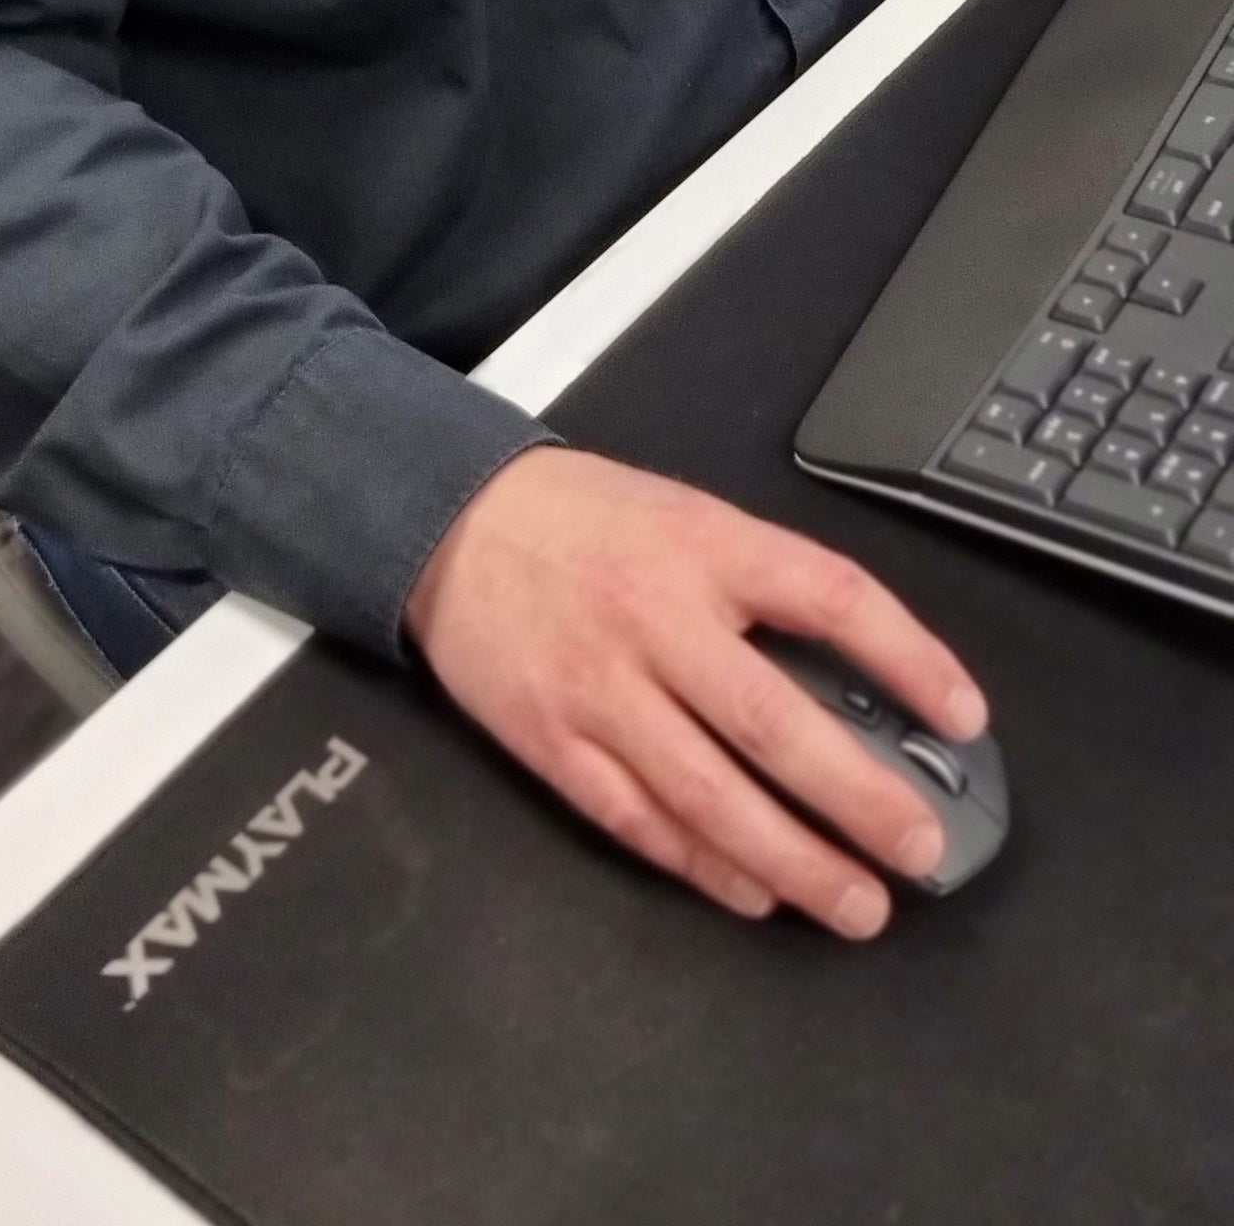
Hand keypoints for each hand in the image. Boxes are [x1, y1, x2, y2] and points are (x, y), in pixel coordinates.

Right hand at [404, 446, 986, 937]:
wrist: (454, 522)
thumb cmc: (587, 521)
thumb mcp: (687, 518)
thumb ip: (762, 586)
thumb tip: (861, 678)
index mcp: (705, 546)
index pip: (830, 596)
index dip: (910, 657)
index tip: (968, 716)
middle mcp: (656, 618)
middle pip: (775, 721)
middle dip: (859, 797)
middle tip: (921, 849)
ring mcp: (601, 688)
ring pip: (711, 794)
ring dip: (794, 861)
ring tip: (858, 904)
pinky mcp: (554, 744)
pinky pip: (640, 820)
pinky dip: (705, 867)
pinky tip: (757, 895)